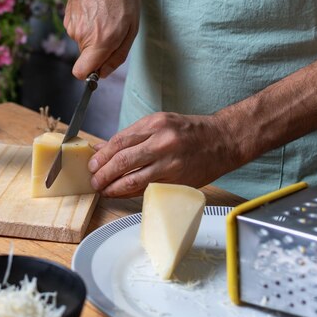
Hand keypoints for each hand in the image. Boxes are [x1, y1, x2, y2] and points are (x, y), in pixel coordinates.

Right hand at [60, 0, 139, 78]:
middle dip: (99, 50)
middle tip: (113, 28)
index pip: (81, 73)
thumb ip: (118, 55)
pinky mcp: (67, 18)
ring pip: (83, 43)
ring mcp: (72, 26)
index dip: (91, 74)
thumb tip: (102, 73)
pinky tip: (95, 8)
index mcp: (100, 41)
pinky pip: (78, 31)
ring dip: (94, 35)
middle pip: (87, 58)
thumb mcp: (131, 26)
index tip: (100, 67)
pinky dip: (87, 24)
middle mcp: (82, 36)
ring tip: (105, 13)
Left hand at [88, 112, 238, 197]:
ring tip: (103, 189)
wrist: (224, 140)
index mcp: (156, 124)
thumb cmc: (190, 132)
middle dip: (103, 173)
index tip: (92, 164)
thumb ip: (132, 136)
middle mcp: (162, 142)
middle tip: (94, 180)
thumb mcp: (160, 123)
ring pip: (133, 179)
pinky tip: (120, 193)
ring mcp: (170, 163)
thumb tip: (102, 147)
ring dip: (113, 187)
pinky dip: (130, 193)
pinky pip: (147, 189)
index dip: (102, 156)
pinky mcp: (177, 180)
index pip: (119, 141)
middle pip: (122, 160)